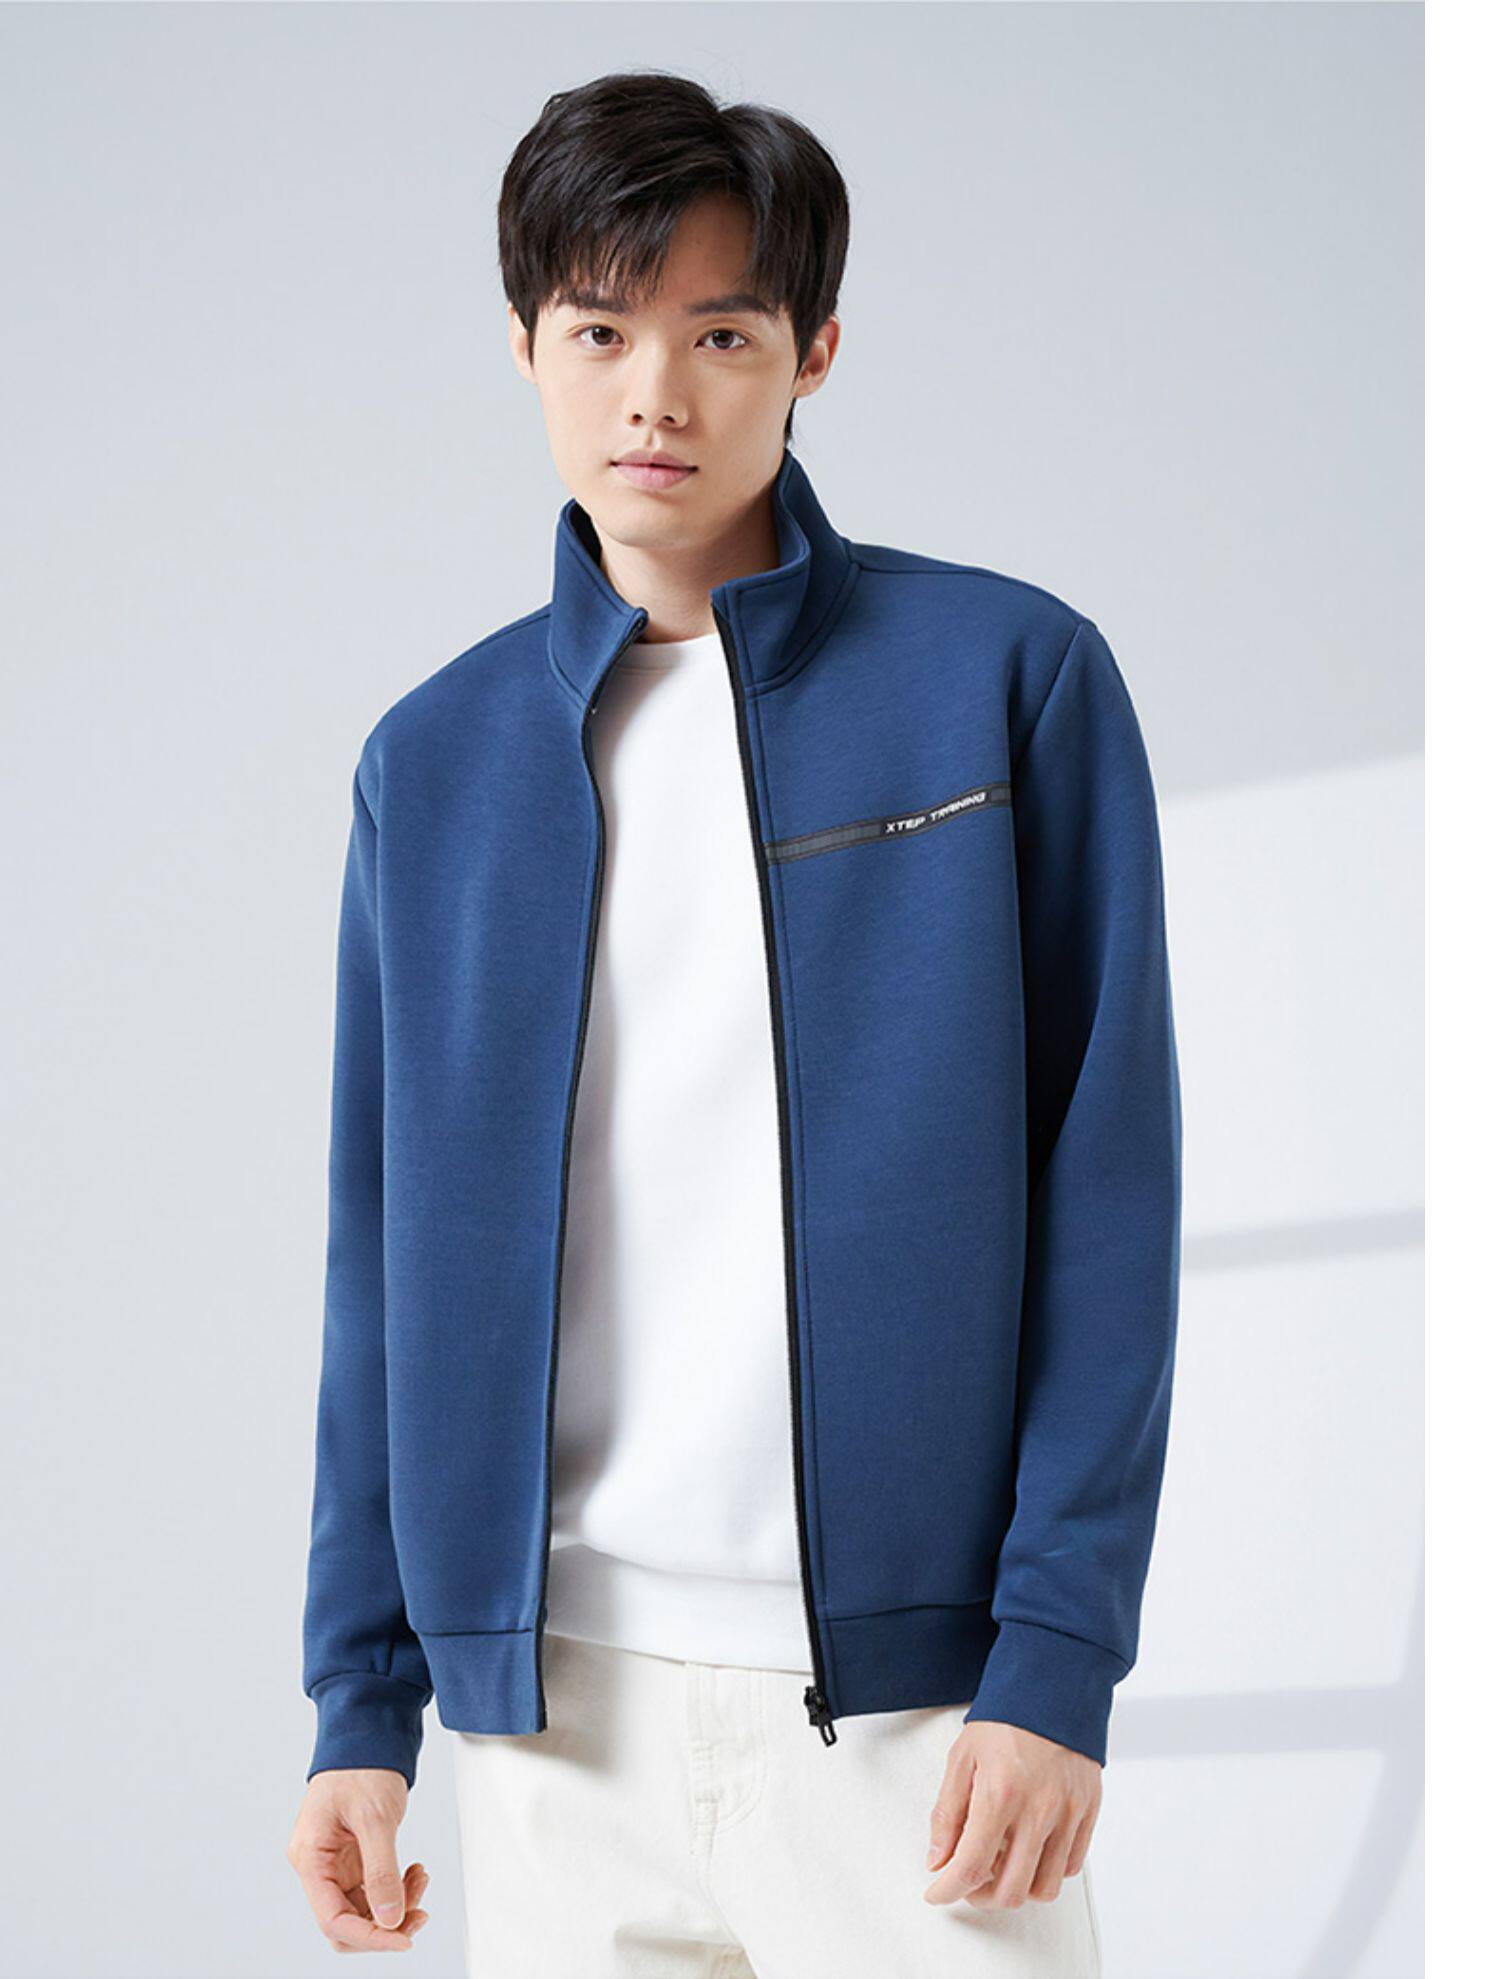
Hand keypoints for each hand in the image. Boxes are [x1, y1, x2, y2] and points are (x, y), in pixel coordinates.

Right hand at [287, 1768, 431, 1951]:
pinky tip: (415, 1871)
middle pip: (345, 1923)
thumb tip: (390, 1920)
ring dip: (395, 1905)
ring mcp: (336, 1863)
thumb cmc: (361, 1765)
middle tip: (420, 1912)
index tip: (404, 1938)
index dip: (369, 1936)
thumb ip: (381, 1871)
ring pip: (363, 1909)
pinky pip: (373, 1889)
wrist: (369, 1732)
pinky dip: (396, 1887)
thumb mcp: (375, 1818)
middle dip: (384, 1925)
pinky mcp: (354, 1857)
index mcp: (310, 1857)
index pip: (333, 1919)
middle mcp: (318, 1866)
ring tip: (421, 1879)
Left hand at [923, 1721, 1100, 1908]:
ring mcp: (1068, 1814)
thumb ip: (947, 1814)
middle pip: (1011, 1890)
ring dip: (1016, 1888)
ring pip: (1044, 1887)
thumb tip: (938, 1860)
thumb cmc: (1004, 1720)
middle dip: (981, 1896)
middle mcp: (1038, 1810)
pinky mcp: (1088, 1812)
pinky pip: (1070, 1867)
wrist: (1052, 1687)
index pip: (971, 1866)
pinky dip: (1045, 1870)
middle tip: (967, 1880)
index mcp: (1000, 1793)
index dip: (948, 1889)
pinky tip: (1028, 1848)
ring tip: (1000, 1863)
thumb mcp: (961, 1758)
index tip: (937, 1893)